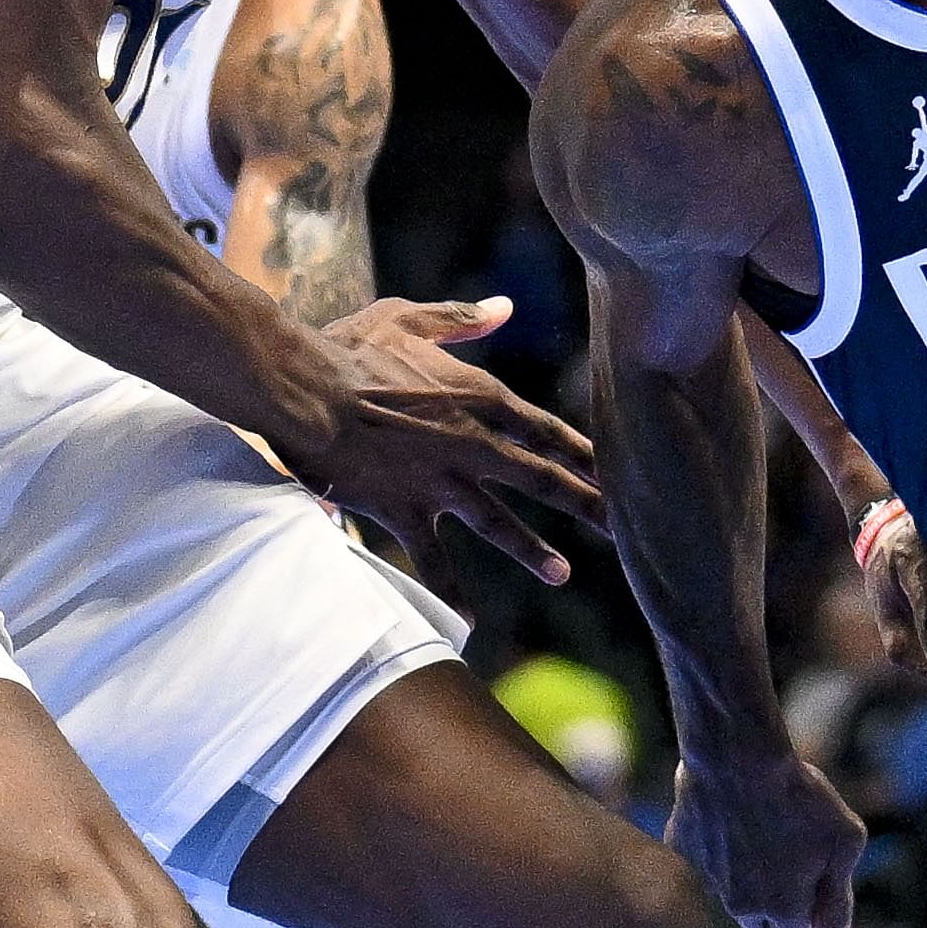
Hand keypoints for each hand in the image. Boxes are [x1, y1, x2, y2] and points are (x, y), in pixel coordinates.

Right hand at [273, 298, 597, 584]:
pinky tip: (470, 621)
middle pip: (541, 479)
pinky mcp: (404, 511)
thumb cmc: (350, 348)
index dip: (585, 453)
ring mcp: (441, 483)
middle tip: (622, 528)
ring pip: (499, 524)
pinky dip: (451, 590)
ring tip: (563, 573)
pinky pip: (433, 559)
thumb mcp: (408, 319)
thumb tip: (503, 306)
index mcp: (479, 397)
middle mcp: (472, 445)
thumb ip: (461, 316)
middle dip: (585, 504)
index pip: (547, 430)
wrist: (304, 390)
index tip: (618, 472)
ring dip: (533, 550)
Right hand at [669, 730, 863, 927]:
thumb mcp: (843, 843)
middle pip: (761, 923)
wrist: (738, 755)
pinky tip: (728, 818)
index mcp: (784, 908)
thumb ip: (838, 901)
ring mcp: (708, 880)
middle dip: (776, 908)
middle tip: (790, 865)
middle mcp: (742, 905)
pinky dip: (715, 850)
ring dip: (745, 878)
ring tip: (761, 831)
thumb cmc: (801, 796)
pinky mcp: (682, 851)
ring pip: (731, 894)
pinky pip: (702, 862)